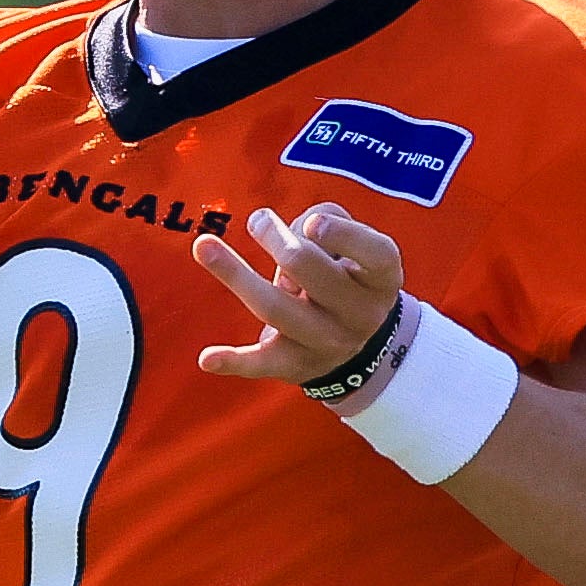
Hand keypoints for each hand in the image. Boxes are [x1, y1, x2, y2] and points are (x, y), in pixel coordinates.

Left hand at [194, 201, 400, 385]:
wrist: (358, 344)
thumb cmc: (348, 275)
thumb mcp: (357, 243)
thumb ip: (329, 219)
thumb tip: (284, 233)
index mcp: (382, 279)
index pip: (373, 254)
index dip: (342, 236)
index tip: (311, 223)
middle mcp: (361, 315)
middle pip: (313, 273)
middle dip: (279, 241)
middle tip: (258, 221)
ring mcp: (328, 344)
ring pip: (276, 308)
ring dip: (237, 275)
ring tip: (204, 245)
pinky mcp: (296, 365)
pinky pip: (262, 364)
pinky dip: (233, 362)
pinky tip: (207, 359)